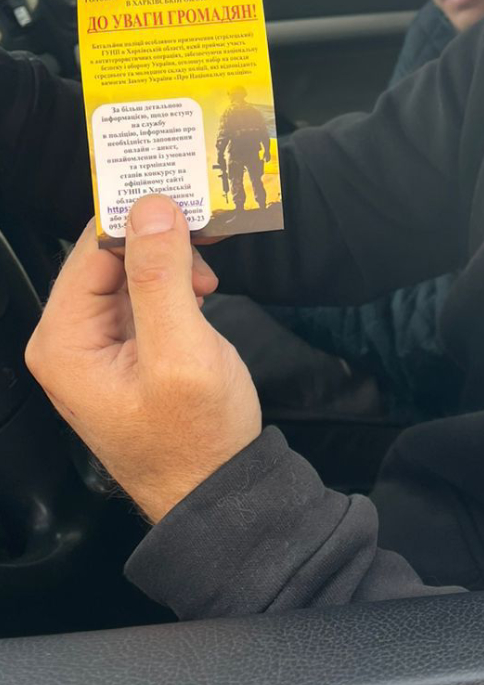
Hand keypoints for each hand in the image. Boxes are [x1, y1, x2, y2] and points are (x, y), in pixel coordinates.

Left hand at [25, 195, 262, 522]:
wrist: (217, 488)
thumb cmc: (197, 433)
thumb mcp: (182, 353)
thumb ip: (162, 278)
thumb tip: (152, 206)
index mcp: (64, 341)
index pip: (91, 249)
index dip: (138, 218)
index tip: (186, 196)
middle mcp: (70, 339)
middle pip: (106, 256)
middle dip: (158, 237)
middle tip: (207, 231)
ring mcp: (97, 345)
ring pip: (128, 270)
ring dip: (171, 260)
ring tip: (210, 278)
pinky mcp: (127, 348)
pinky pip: (143, 294)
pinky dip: (176, 281)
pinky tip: (204, 292)